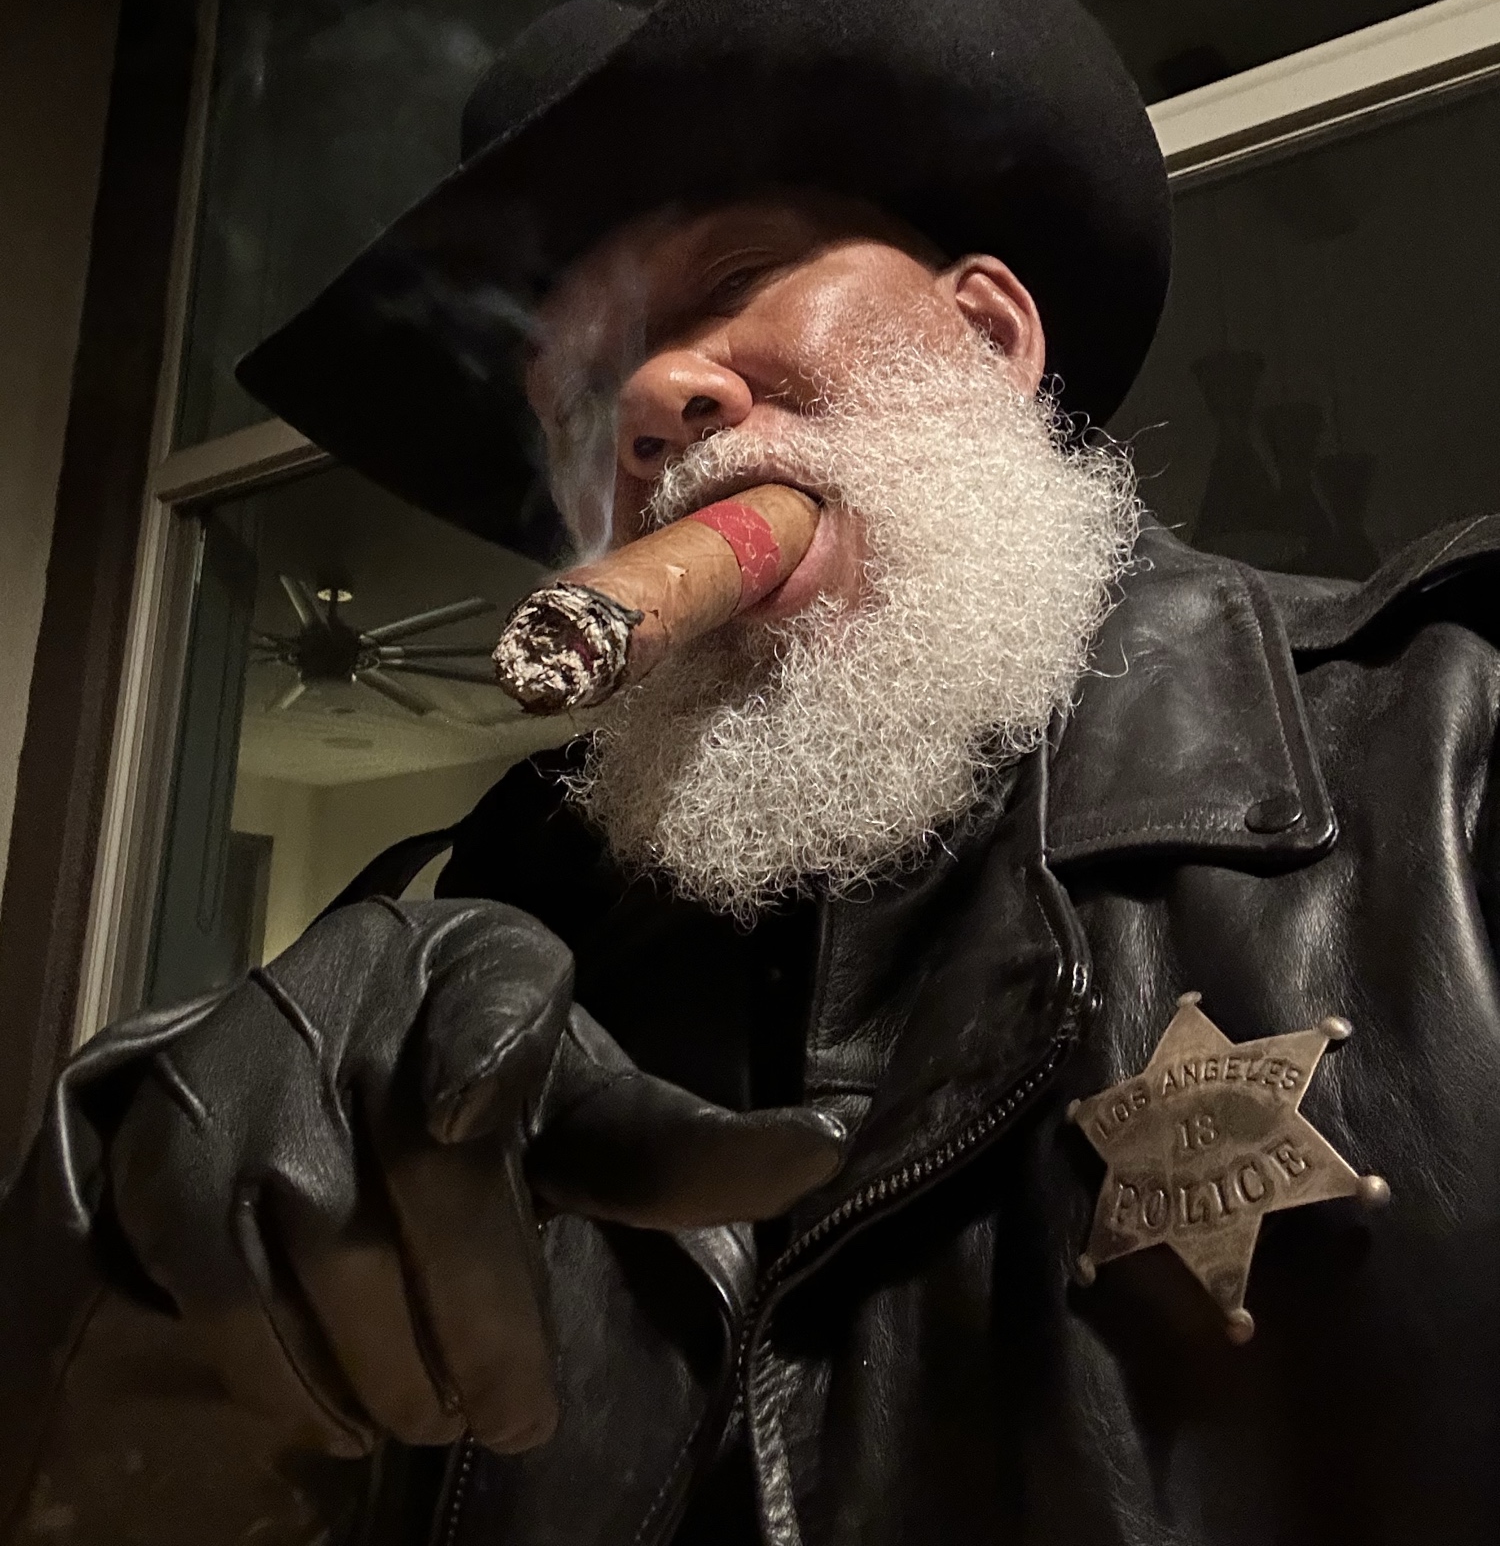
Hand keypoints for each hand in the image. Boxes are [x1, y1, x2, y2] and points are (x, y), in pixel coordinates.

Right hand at [106, 897, 843, 1459]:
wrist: (283, 1065)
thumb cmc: (475, 1089)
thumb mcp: (578, 1104)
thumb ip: (683, 1142)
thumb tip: (837, 1138)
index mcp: (487, 958)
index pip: (497, 990)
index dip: (485, 1045)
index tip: (472, 1109)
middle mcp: (366, 980)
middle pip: (430, 1166)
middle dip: (483, 1318)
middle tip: (517, 1414)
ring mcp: (255, 1062)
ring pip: (333, 1250)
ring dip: (395, 1366)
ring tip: (434, 1408)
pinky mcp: (171, 1150)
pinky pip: (233, 1298)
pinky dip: (296, 1379)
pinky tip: (343, 1406)